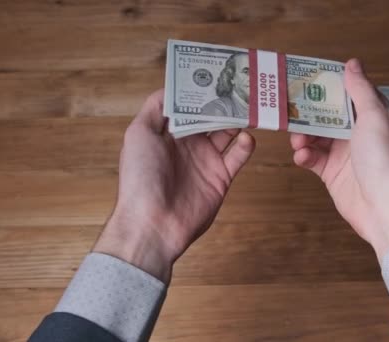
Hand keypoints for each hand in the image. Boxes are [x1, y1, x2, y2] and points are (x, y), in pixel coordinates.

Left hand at [94, 90, 255, 282]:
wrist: (154, 223)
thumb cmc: (140, 177)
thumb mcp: (138, 134)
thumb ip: (155, 108)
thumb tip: (171, 87)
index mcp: (167, 132)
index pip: (187, 105)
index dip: (199, 89)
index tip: (214, 72)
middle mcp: (188, 144)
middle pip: (211, 116)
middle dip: (223, 101)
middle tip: (240, 84)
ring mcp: (205, 160)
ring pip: (227, 132)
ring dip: (238, 119)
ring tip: (250, 105)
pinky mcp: (221, 177)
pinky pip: (237, 156)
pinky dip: (245, 145)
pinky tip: (247, 136)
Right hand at [290, 59, 388, 261]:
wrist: (385, 209)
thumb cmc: (387, 162)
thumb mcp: (375, 117)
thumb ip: (361, 90)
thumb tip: (353, 64)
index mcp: (375, 116)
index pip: (349, 93)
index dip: (329, 85)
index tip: (307, 78)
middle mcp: (360, 133)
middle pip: (328, 115)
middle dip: (309, 113)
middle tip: (291, 110)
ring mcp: (346, 154)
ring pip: (317, 137)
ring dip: (303, 136)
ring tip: (298, 140)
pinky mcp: (333, 173)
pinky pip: (313, 159)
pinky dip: (304, 156)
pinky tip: (302, 157)